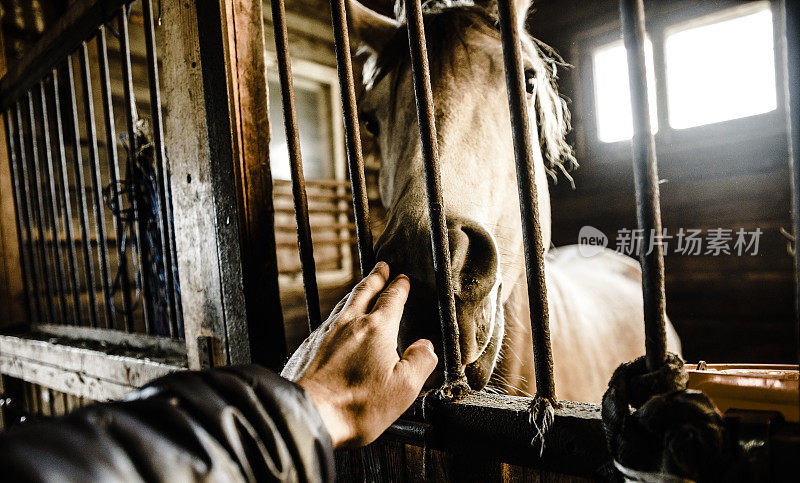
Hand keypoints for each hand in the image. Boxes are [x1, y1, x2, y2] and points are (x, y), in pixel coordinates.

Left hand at [282, 262, 436, 447]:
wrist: (309, 414)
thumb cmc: (357, 405)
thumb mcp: (404, 388)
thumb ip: (421, 362)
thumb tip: (426, 346)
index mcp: (376, 329)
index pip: (391, 299)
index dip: (399, 287)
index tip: (402, 278)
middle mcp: (349, 324)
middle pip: (364, 292)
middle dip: (376, 278)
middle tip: (381, 266)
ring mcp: (326, 333)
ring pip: (344, 303)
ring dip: (357, 291)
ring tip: (362, 286)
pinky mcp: (309, 346)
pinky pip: (328, 320)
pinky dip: (339, 312)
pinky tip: (338, 320)